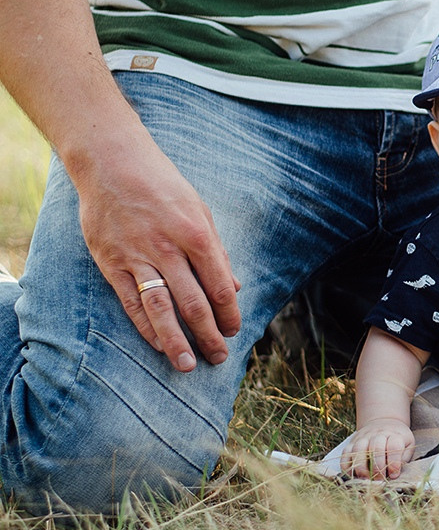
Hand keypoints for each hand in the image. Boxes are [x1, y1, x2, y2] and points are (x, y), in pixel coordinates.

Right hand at [76, 140, 240, 371]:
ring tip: (187, 365)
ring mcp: (137, 257)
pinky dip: (145, 327)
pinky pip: (131, 303)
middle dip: (208, 335)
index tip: (234, 331)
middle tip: (218, 358)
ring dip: (176, 341)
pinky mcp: (111, 263)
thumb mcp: (200, 211)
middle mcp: (168, 249)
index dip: (229, 313)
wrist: (112, 164)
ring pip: (161, 309)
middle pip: (194, 303)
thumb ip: (217, 251)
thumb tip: (235, 287)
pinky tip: (158, 344)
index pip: (219, 286)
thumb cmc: (163, 186)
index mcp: (197, 235)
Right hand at [340, 418, 415, 479]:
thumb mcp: (407, 445)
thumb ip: (403, 458)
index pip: (394, 445)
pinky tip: (354, 476)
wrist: (383, 422)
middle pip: (375, 448)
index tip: (394, 474)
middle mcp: (377, 434)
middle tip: (380, 480)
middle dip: (377, 467)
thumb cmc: (397, 440)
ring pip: (358, 450)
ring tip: (366, 480)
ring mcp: (363, 438)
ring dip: (362, 468)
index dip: (394, 462)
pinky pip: (345, 454)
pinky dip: (347, 467)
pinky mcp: (351, 443)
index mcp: (394, 434)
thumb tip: (394, 474)